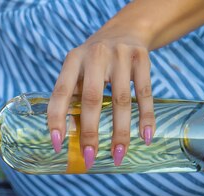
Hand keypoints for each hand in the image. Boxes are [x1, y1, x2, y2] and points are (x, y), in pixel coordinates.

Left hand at [47, 26, 154, 168]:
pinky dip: (146, 117)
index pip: (60, 93)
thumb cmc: (94, 63)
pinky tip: (145, 137)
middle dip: (90, 132)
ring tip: (117, 156)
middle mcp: (95, 56)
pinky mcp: (142, 59)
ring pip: (120, 100)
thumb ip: (73, 98)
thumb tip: (71, 137)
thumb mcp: (79, 72)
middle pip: (91, 99)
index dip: (57, 119)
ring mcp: (120, 56)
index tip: (58, 145)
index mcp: (72, 61)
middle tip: (90, 158)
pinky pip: (144, 94)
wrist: (126, 30)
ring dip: (119, 132)